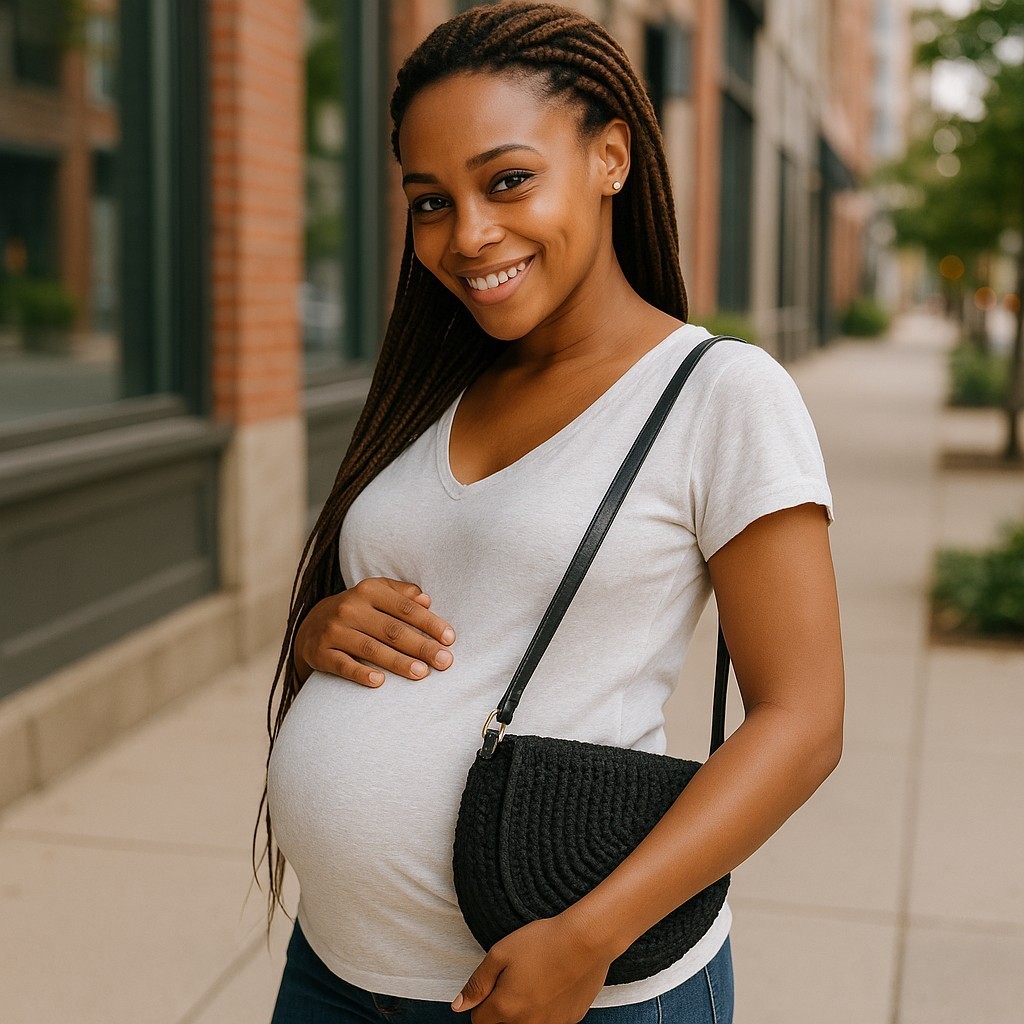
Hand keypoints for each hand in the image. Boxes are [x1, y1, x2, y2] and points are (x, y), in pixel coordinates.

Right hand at [292, 577, 455, 686]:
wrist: (311, 625)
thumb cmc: (358, 610)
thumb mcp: (377, 593)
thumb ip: (403, 594)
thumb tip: (427, 600)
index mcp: (369, 590)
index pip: (406, 608)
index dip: (430, 623)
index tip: (450, 639)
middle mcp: (350, 608)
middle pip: (392, 630)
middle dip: (421, 646)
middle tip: (444, 661)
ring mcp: (334, 630)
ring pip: (371, 648)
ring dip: (398, 662)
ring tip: (422, 673)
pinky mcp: (320, 652)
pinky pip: (343, 665)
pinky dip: (361, 674)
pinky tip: (380, 682)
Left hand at [451, 915, 613, 1023]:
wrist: (585, 941)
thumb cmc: (541, 942)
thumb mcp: (500, 953)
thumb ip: (477, 983)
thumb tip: (458, 1006)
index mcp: (505, 1008)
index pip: (479, 1021)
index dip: (481, 1002)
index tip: (492, 984)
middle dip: (502, 1009)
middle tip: (515, 979)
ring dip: (525, 1011)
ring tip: (535, 980)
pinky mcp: (570, 1020)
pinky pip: (550, 1022)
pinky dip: (547, 1010)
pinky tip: (554, 985)